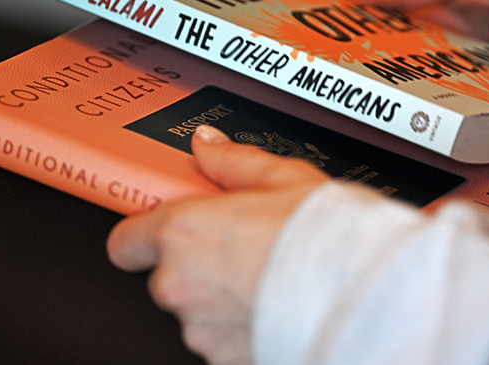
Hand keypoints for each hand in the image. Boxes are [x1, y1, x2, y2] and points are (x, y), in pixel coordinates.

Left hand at [106, 125, 328, 363]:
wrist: (361, 294)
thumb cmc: (324, 238)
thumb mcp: (281, 178)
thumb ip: (232, 162)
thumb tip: (207, 146)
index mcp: (184, 233)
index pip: (126, 240)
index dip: (142, 235)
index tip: (161, 230)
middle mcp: (181, 284)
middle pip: (166, 276)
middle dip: (195, 265)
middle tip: (238, 250)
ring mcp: (200, 329)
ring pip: (196, 311)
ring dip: (219, 298)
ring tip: (264, 279)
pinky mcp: (223, 360)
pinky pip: (220, 338)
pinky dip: (239, 326)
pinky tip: (272, 305)